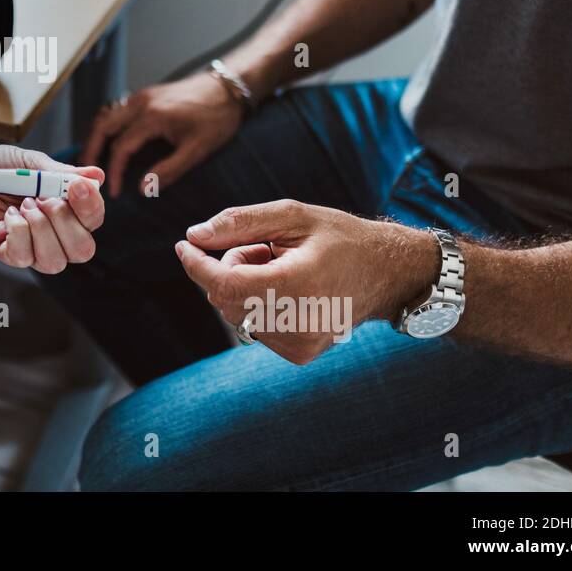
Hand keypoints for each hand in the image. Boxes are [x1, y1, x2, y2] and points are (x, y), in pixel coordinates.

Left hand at [0, 144, 105, 274]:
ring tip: (24, 204)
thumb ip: (61, 173)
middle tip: (44, 198)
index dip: (91, 207)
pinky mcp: (7, 253)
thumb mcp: (31, 163)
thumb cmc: (0, 167)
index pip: (94, 219)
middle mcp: (55, 235)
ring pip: (54, 261)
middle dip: (65, 222)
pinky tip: (9, 214)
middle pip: (82, 250)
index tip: (76, 187)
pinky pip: (22, 258)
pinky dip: (18, 232)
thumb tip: (97, 176)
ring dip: (40, 229)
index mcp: (68, 210)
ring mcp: (32, 248)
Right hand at [81, 72, 243, 198]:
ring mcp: (141, 96)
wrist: (228, 88)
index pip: (121, 147)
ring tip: (94, 159)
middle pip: (102, 126)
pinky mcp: (146, 95)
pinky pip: (117, 110)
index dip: (114, 171)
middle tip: (87, 172)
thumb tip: (143, 188)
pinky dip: (107, 127)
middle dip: (91, 150)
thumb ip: (169, 170)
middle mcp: (140, 103)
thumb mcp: (198, 149)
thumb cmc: (216, 119)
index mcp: (152, 117)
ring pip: (107, 116)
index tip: (115, 191)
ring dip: (97, 137)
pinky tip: (111, 141)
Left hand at [174, 200, 435, 364]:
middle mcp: (299, 322)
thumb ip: (241, 223)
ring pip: (236, 313)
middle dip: (230, 267)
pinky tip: (289, 290)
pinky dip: (257, 304)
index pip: (226, 284)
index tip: (183, 245)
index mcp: (299, 284)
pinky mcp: (299, 354)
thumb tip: (193, 235)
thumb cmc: (340, 238)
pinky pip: (253, 327)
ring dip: (244, 285)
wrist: (389, 275)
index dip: (198, 265)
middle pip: (226, 297)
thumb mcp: (293, 216)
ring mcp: (299, 344)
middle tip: (265, 248)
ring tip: (283, 267)